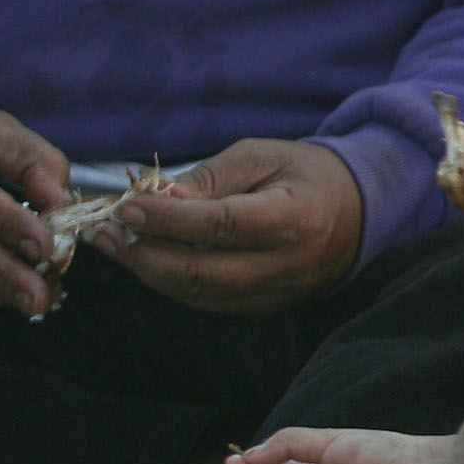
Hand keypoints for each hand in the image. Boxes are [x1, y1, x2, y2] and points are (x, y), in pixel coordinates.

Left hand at [105, 141, 362, 316]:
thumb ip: (210, 177)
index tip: (127, 206)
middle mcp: (288, 265)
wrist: (359, 212)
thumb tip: (156, 199)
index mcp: (295, 219)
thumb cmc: (305, 174)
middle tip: (105, 231)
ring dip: (149, 271)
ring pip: (198, 294)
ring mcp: (278, 293)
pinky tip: (149, 258)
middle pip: (202, 273)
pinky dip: (172, 282)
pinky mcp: (265, 307)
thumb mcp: (262, 156)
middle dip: (143, 254)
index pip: (220, 226)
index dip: (168, 219)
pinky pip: (208, 302)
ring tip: (116, 244)